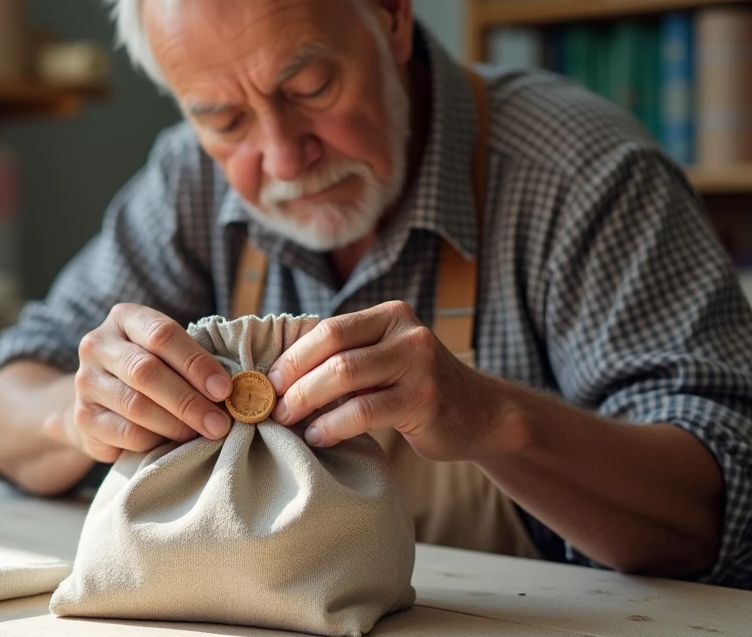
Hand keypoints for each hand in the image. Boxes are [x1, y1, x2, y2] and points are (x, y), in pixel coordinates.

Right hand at [43, 304, 232, 462]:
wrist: (104, 399)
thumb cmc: (153, 371)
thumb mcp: (169, 354)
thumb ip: (195, 362)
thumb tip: (237, 390)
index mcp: (125, 318)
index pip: (162, 334)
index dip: (196, 363)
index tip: (224, 389)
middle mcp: (98, 344)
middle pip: (147, 370)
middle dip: (189, 400)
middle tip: (219, 423)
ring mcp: (86, 381)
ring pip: (136, 404)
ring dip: (176, 424)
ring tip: (202, 434)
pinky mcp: (83, 417)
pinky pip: (126, 432)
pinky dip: (156, 441)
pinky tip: (173, 444)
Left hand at [267, 301, 513, 460]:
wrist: (481, 415)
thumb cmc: (418, 389)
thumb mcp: (386, 359)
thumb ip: (347, 357)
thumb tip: (280, 375)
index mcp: (390, 315)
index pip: (329, 329)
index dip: (293, 355)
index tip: (269, 380)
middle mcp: (407, 332)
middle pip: (333, 350)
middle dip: (295, 380)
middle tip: (272, 405)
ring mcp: (419, 364)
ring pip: (345, 377)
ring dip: (307, 402)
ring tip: (288, 421)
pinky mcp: (424, 399)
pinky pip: (364, 411)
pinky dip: (333, 425)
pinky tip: (319, 436)